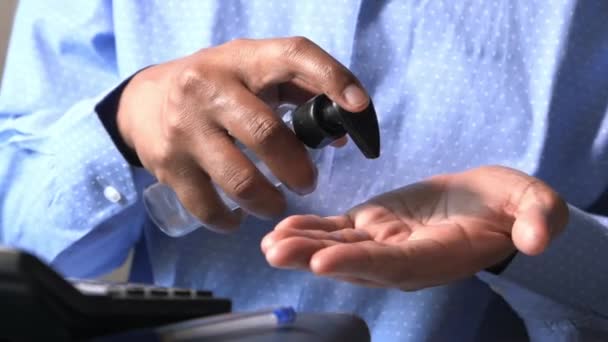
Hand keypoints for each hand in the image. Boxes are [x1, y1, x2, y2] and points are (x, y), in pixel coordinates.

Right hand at [116, 37, 368, 231]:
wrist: (148, 100)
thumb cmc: (220, 86)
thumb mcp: (255, 73)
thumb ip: (303, 93)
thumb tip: (344, 134)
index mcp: (243, 59)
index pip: (293, 57)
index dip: (331, 79)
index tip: (359, 108)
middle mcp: (209, 87)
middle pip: (266, 134)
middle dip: (298, 169)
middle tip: (307, 183)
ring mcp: (185, 127)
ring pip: (239, 179)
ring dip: (269, 202)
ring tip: (276, 203)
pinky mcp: (168, 164)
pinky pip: (207, 207)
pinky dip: (231, 221)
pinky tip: (239, 217)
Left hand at [261, 166, 568, 289]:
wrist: (487, 206)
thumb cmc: (509, 206)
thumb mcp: (532, 203)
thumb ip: (537, 217)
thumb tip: (537, 237)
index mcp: (437, 256)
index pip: (395, 265)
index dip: (359, 263)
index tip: (324, 260)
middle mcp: (404, 259)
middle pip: (354, 262)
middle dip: (314, 258)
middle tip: (276, 252)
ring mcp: (384, 243)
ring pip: (339, 247)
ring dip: (303, 246)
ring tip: (269, 243)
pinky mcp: (373, 225)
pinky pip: (338, 229)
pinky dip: (311, 229)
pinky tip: (283, 228)